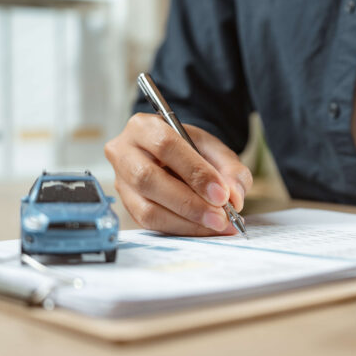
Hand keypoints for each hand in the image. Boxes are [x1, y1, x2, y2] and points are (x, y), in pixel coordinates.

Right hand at [104, 113, 252, 235]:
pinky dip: (181, 229)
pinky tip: (203, 229)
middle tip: (221, 217)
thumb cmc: (192, 150)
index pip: (166, 146)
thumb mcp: (214, 149)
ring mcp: (121, 182)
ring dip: (187, 222)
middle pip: (149, 179)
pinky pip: (150, 224)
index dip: (195, 172)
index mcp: (144, 126)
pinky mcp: (126, 206)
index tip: (221, 194)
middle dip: (190, 203)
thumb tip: (235, 198)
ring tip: (217, 225)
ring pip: (147, 209)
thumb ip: (230, 169)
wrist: (174, 156)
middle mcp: (124, 152)